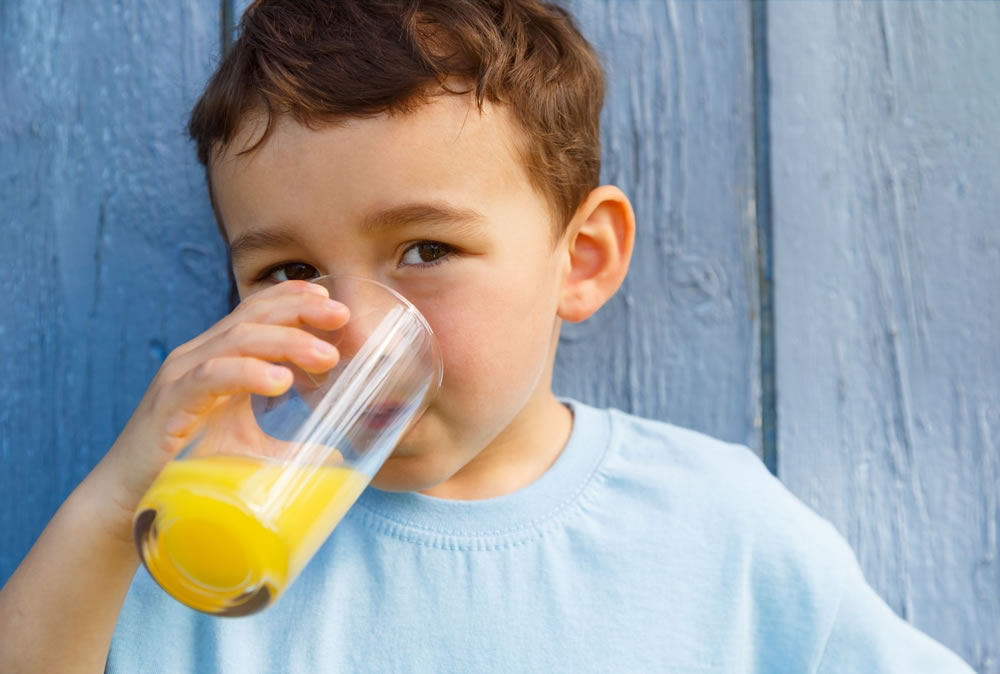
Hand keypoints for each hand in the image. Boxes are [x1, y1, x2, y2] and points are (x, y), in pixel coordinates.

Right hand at [98, 280, 348, 532]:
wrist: (128, 500)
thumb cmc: (186, 470)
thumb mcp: (250, 452)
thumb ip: (289, 449)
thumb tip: (336, 459)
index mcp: (217, 358)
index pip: (257, 312)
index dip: (294, 299)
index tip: (334, 304)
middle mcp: (198, 357)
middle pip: (253, 316)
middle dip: (300, 310)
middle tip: (343, 318)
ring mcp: (182, 376)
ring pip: (238, 339)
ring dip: (286, 342)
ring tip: (326, 356)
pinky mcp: (170, 403)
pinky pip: (212, 375)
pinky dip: (248, 372)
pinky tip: (280, 381)